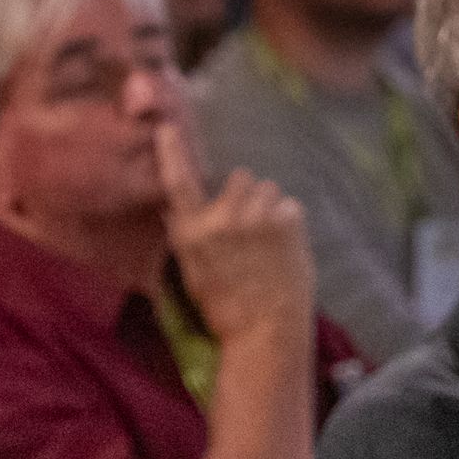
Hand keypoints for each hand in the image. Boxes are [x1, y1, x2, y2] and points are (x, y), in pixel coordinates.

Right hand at [158, 120, 313, 345]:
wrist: (264, 330)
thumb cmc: (225, 309)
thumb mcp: (193, 275)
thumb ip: (186, 238)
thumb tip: (172, 212)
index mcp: (192, 233)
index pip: (179, 184)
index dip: (172, 153)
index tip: (168, 127)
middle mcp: (220, 219)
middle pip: (241, 178)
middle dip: (248, 196)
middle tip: (252, 229)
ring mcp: (254, 217)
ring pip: (268, 189)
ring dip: (271, 208)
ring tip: (270, 241)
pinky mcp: (285, 220)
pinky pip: (290, 206)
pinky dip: (291, 223)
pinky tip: (286, 248)